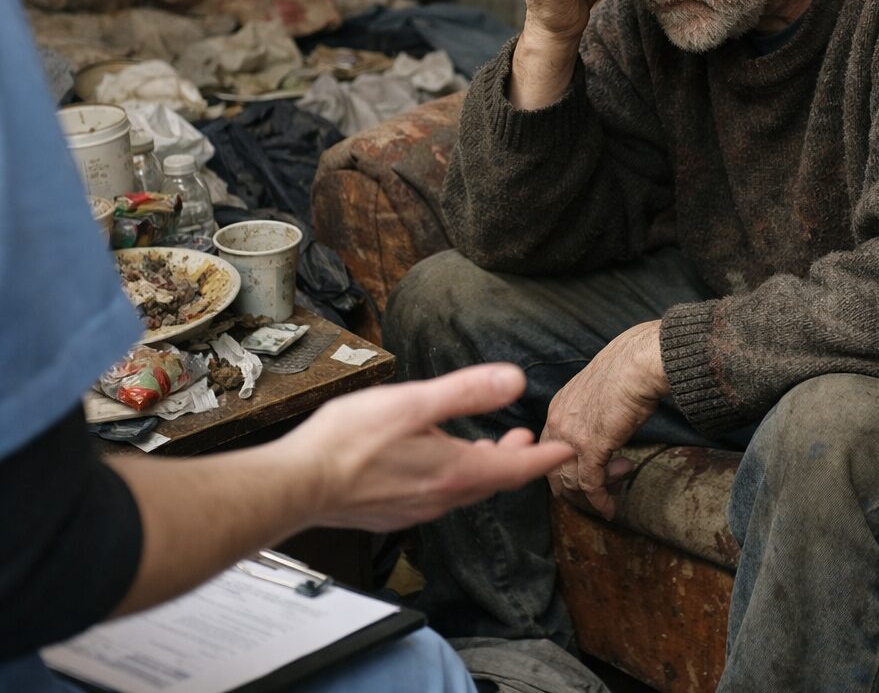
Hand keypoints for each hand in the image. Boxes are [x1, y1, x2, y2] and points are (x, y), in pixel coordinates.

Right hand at [278, 363, 572, 531]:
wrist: (296, 486)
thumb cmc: (349, 442)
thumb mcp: (414, 403)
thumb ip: (466, 391)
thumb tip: (515, 380)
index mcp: (453, 470)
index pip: (516, 469)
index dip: (546, 457)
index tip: (568, 449)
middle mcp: (440, 497)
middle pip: (493, 481)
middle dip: (517, 460)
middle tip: (530, 441)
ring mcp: (415, 509)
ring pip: (464, 489)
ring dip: (485, 467)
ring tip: (489, 447)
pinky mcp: (391, 512)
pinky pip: (437, 495)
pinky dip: (454, 476)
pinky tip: (437, 462)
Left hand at [540, 321, 668, 519]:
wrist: (639, 362)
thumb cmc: (628, 369)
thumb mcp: (599, 393)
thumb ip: (593, 413)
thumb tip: (607, 430)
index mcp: (558, 407)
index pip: (550, 448)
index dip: (565, 467)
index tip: (586, 476)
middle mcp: (558, 422)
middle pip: (553, 469)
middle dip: (575, 486)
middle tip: (601, 490)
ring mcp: (571, 435)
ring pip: (571, 480)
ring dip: (595, 491)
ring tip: (618, 488)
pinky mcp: (591, 447)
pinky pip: (590, 483)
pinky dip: (600, 500)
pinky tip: (610, 510)